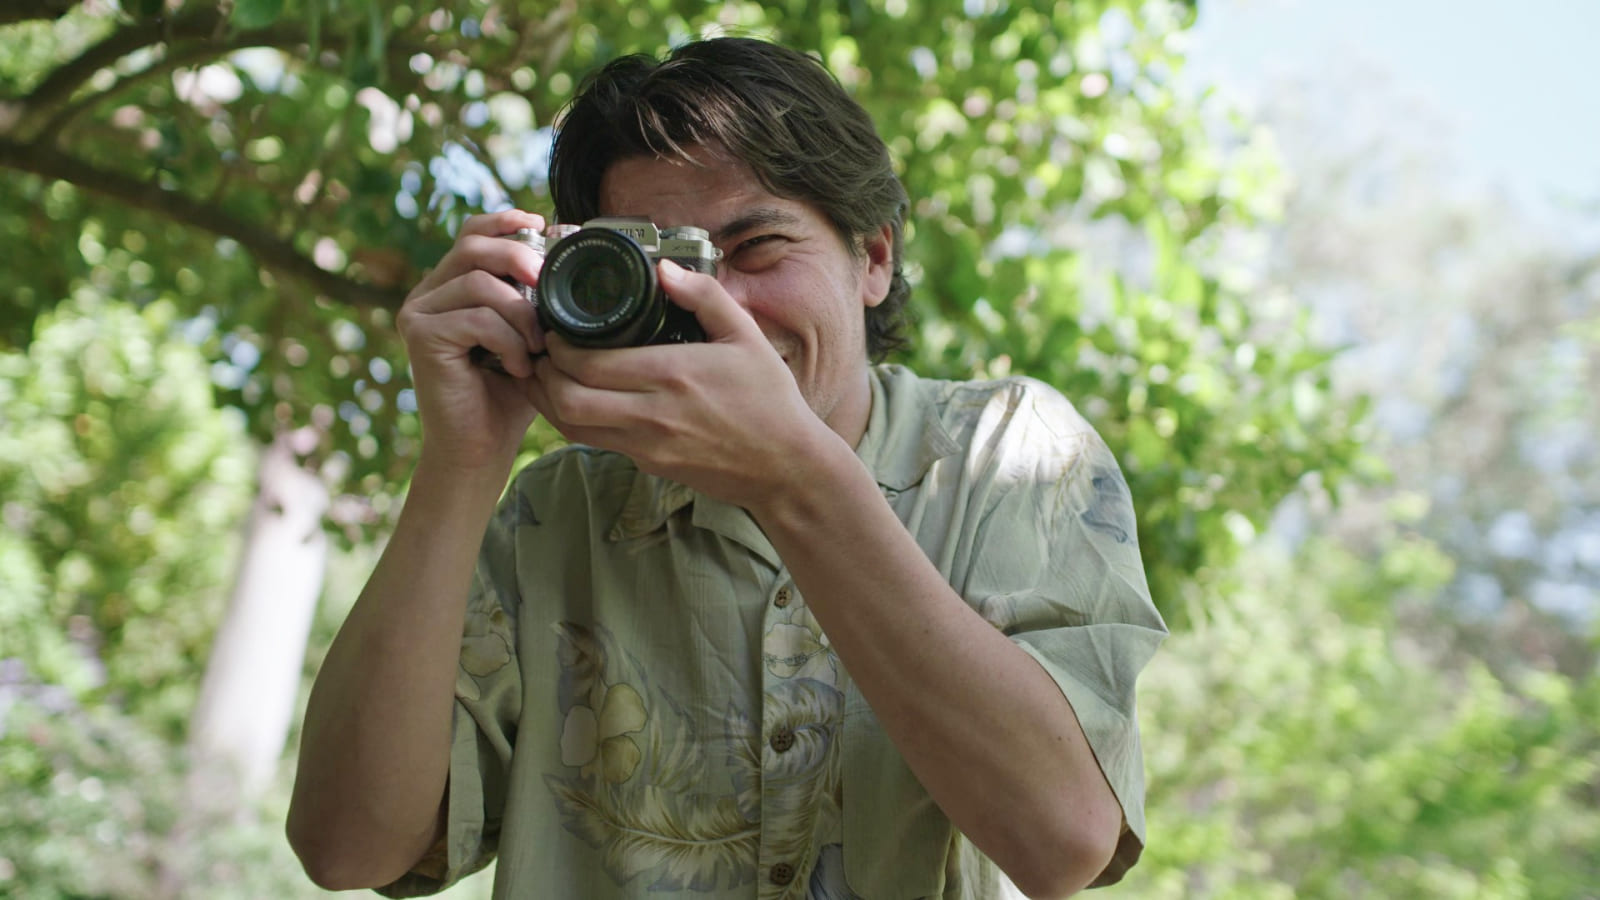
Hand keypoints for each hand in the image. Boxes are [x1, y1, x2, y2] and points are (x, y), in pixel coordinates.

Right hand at [396, 209, 547, 472]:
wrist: (481, 449)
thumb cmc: (510, 394)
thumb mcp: (530, 336)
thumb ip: (535, 298)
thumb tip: (563, 251)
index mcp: (451, 287)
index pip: (472, 234)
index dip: (504, 221)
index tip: (540, 224)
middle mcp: (428, 294)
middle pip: (472, 247)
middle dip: (519, 259)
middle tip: (546, 285)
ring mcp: (418, 314)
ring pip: (479, 283)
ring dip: (520, 314)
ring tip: (535, 349)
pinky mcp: (420, 336)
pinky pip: (476, 318)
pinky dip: (508, 341)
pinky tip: (518, 367)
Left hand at [528, 260, 833, 508]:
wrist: (784, 467)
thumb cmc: (769, 401)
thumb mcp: (747, 337)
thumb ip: (705, 296)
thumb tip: (663, 268)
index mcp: (672, 374)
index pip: (588, 363)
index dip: (557, 346)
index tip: (554, 328)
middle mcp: (651, 413)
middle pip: (567, 399)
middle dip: (542, 373)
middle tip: (541, 350)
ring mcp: (646, 445)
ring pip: (571, 426)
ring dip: (548, 400)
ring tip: (544, 374)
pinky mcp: (647, 464)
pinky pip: (593, 442)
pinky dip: (572, 420)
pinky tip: (573, 399)